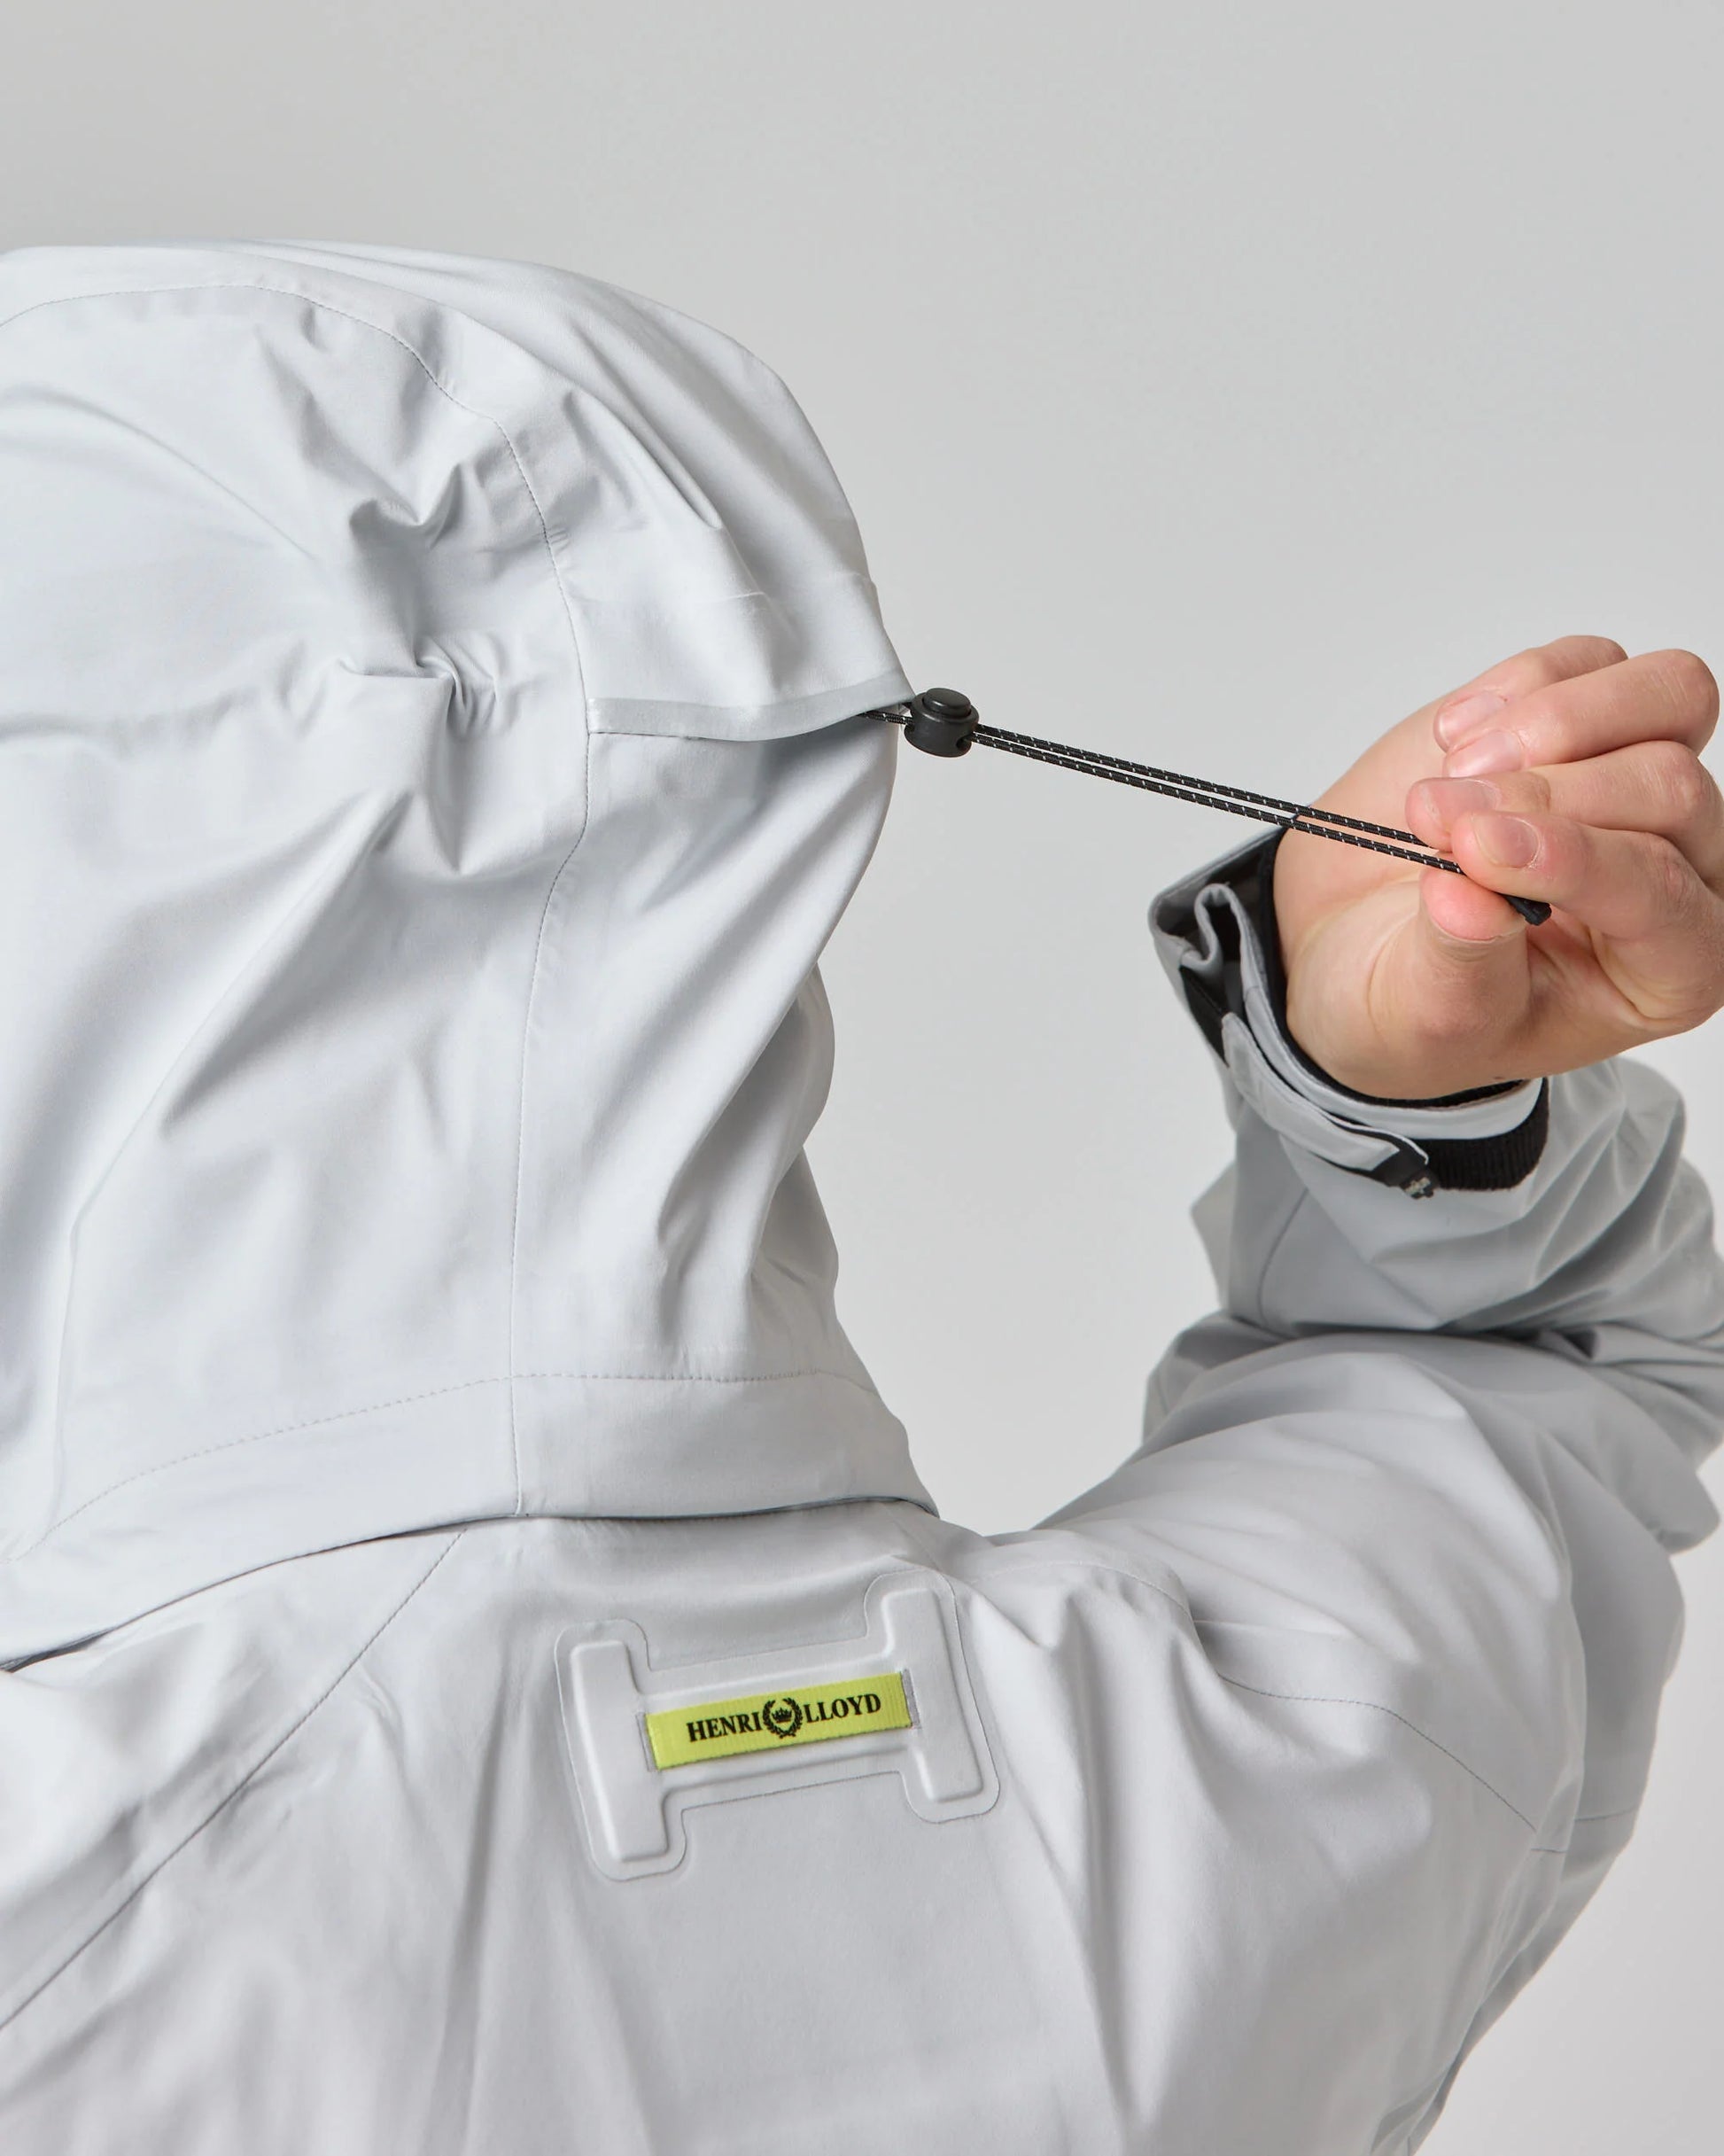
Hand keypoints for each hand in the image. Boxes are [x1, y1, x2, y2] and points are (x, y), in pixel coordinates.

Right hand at [1274, 636, 1723, 1098]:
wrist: (1348, 944)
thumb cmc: (1411, 1001)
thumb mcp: (1428, 1014)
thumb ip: (1463, 959)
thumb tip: (1468, 892)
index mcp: (1668, 964)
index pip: (1660, 887)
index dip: (1572, 860)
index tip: (1473, 850)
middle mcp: (1676, 867)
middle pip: (1670, 784)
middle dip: (1544, 795)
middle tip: (1437, 818)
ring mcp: (1634, 783)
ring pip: (1670, 698)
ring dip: (1554, 721)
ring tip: (1455, 767)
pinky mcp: (1584, 718)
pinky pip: (1594, 661)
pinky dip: (1521, 683)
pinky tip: (1452, 740)